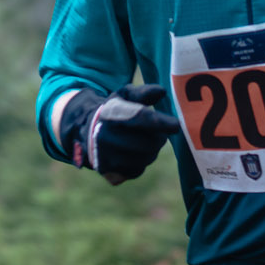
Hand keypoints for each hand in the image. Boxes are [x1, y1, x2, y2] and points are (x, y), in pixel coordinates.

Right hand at [58, 85, 182, 184]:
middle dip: (159, 138)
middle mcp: (105, 136)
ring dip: (151, 151)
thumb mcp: (125, 95)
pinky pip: (137, 170)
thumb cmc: (115, 111)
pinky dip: (141, 162)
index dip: (161, 122)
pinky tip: (134, 153)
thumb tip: (161, 92)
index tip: (176, 125)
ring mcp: (106, 156)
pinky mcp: (109, 172)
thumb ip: (144, 92)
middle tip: (158, 134)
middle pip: (147, 143)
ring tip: (145, 142)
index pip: (140, 117)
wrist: (88, 132)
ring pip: (145, 158)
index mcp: (111, 114)